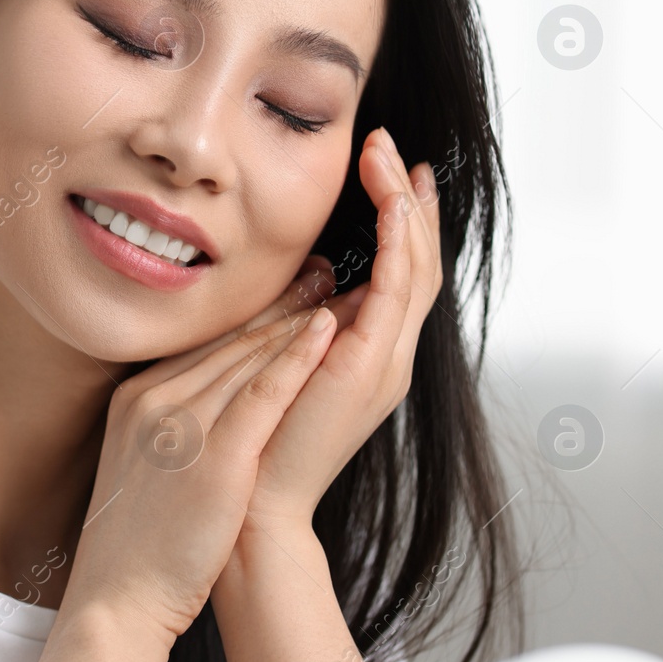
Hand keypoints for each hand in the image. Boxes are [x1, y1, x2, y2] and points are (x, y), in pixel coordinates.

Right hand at [61, 287, 342, 643]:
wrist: (117, 598)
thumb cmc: (137, 544)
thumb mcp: (138, 463)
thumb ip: (164, 424)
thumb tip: (201, 406)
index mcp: (136, 398)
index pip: (202, 344)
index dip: (250, 313)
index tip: (284, 288)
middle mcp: (154, 399)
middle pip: (228, 340)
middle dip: (280, 303)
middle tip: (321, 269)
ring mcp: (181, 424)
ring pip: (249, 357)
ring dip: (298, 318)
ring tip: (336, 287)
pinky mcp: (215, 454)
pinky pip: (263, 392)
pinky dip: (297, 356)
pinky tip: (326, 329)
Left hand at [238, 126, 443, 535]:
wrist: (249, 512)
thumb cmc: (248, 448)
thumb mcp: (272, 369)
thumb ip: (289, 326)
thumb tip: (295, 281)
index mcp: (364, 356)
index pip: (391, 273)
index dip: (394, 221)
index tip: (386, 172)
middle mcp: (385, 357)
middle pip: (414, 262)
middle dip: (407, 201)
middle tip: (394, 149)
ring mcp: (385, 363)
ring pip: (414, 268)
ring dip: (406, 208)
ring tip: (393, 159)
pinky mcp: (371, 368)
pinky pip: (397, 292)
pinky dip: (399, 244)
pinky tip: (393, 205)